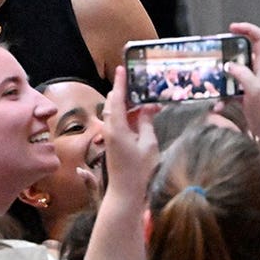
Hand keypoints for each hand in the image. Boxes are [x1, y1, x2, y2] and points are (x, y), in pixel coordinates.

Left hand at [102, 66, 159, 200]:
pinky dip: (130, 117)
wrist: (125, 190)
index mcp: (117, 128)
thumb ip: (147, 123)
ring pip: (118, 114)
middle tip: (141, 85)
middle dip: (127, 93)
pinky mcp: (113, 142)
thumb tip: (147, 109)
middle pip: (115, 104)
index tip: (121, 69)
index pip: (117, 99)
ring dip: (131, 107)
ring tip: (149, 103)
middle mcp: (110, 129)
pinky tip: (144, 117)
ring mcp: (110, 136)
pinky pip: (120, 123)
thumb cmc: (139, 169)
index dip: (120, 83)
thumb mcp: (149, 144)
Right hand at [224, 22, 259, 139]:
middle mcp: (259, 72)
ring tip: (213, 83)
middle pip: (245, 54)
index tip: (232, 28)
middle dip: (229, 54)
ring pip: (234, 72)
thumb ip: (243, 75)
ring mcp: (251, 84)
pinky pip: (230, 91)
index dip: (248, 29)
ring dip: (222, 78)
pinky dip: (222, 97)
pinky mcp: (245, 96)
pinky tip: (218, 106)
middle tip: (216, 56)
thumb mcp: (256, 91)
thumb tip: (230, 65)